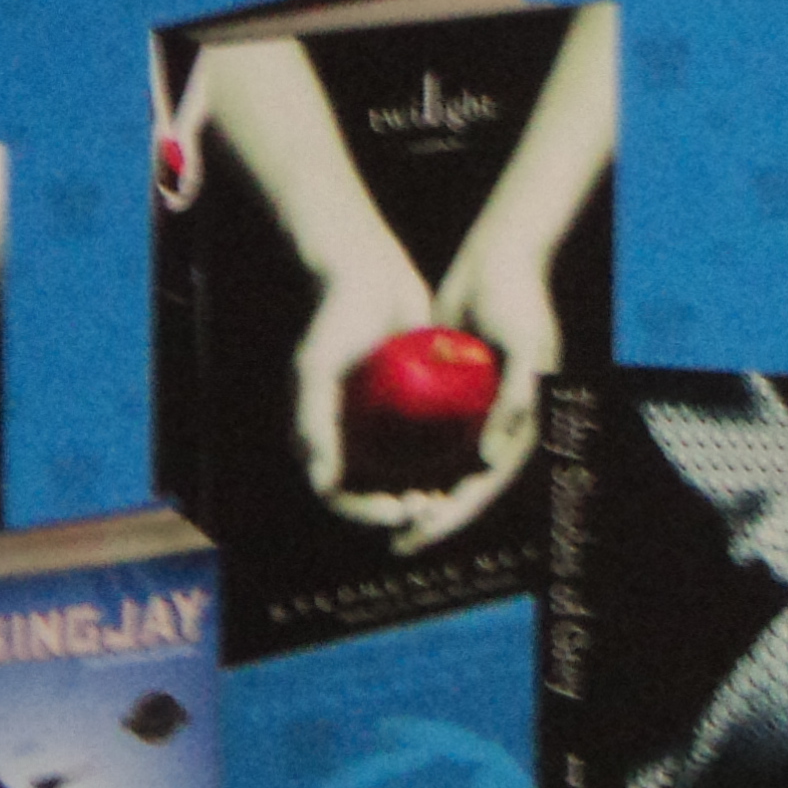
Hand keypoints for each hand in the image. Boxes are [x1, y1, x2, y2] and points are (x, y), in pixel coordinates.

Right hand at [291, 232, 439, 530]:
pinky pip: (429, 442)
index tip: (399, 511)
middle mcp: (351, 435)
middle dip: (401, 508)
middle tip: (431, 510)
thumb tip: (323, 485)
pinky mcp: (412, 405)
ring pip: (405, 473)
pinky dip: (444, 458)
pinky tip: (472, 464)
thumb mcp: (320, 368)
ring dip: (426, 492)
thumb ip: (315, 422)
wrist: (372, 274)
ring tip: (450, 498)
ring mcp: (382, 422)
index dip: (366, 513)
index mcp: (321, 436)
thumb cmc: (337, 318)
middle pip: (375, 491)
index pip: (340, 494)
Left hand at [386, 225, 556, 553]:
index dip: (454, 518)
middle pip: (464, 487)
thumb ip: (517, 401)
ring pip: (443, 468)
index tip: (420, 535)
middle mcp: (498, 425)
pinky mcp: (451, 395)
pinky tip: (376, 471)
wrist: (498, 261)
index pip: (486, 485)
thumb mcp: (526, 347)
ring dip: (418, 495)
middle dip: (433, 518)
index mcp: (521, 424)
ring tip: (383, 515)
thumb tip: (488, 462)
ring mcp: (474, 412)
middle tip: (398, 541)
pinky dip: (407, 458)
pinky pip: (428, 436)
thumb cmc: (518, 301)